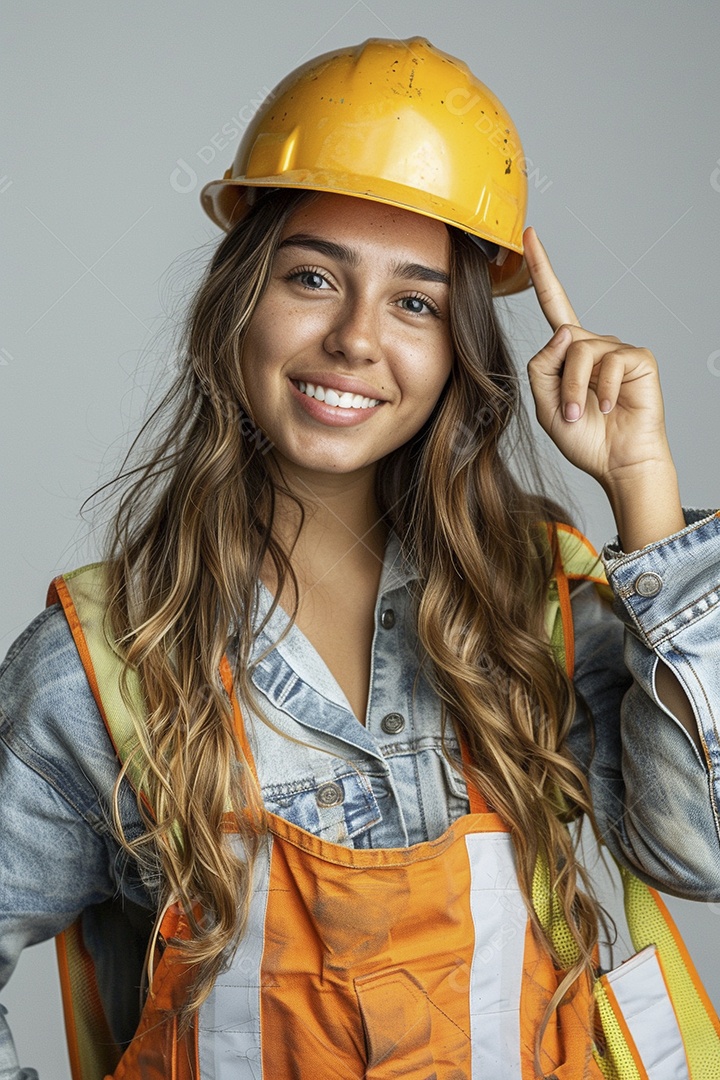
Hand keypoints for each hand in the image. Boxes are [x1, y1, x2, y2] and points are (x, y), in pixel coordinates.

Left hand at [523, 226, 674, 489]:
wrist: (617, 462)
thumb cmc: (585, 437)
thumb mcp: (545, 404)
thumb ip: (542, 366)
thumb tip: (564, 332)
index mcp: (569, 352)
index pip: (554, 303)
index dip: (541, 270)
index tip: (528, 236)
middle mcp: (594, 344)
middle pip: (563, 340)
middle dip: (562, 382)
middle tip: (569, 414)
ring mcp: (617, 350)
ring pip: (581, 351)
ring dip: (577, 390)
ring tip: (584, 414)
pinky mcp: (638, 359)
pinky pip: (609, 362)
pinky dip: (603, 390)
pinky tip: (609, 407)